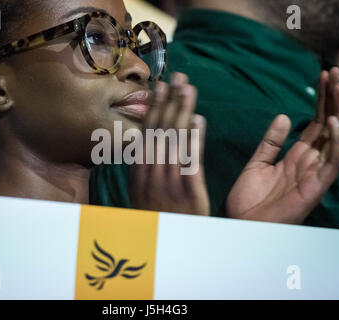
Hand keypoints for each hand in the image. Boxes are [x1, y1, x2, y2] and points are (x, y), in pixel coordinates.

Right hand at [130, 73, 209, 215]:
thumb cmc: (153, 215)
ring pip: (175, 141)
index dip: (156, 107)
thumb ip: (145, 164)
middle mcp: (151, 172)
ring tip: (189, 89)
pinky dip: (194, 141)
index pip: (148, 132)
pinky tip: (198, 121)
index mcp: (139, 170)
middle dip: (170, 101)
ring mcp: (169, 182)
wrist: (162, 246)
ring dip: (182, 112)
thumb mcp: (140, 189)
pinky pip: (190, 163)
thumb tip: (150, 136)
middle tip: (180, 77)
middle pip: (161, 131)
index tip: (162, 86)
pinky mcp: (188, 193)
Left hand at [226, 67, 338, 223]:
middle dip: (332, 98)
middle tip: (333, 71)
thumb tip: (286, 116)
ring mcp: (315, 173)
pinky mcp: (316, 187)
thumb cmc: (248, 198)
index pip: (315, 122)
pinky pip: (331, 162)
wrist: (240, 223)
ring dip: (338, 112)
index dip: (321, 99)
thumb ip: (272, 141)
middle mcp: (310, 161)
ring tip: (338, 86)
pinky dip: (334, 142)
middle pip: (329, 124)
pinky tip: (333, 121)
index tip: (322, 74)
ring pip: (335, 138)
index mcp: (297, 155)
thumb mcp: (258, 162)